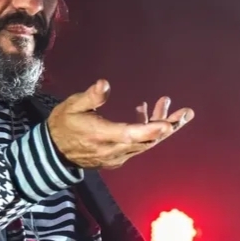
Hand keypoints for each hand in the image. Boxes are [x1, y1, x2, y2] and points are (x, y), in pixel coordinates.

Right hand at [47, 80, 194, 169]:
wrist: (52, 152)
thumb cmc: (62, 125)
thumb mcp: (71, 106)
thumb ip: (90, 97)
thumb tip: (105, 83)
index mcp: (102, 136)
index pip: (131, 135)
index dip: (151, 130)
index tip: (169, 124)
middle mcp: (114, 150)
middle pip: (147, 141)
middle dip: (168, 126)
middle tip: (186, 113)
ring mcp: (117, 156)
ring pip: (145, 143)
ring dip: (160, 126)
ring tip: (167, 103)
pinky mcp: (117, 157)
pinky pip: (138, 145)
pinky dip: (147, 131)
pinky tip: (145, 111)